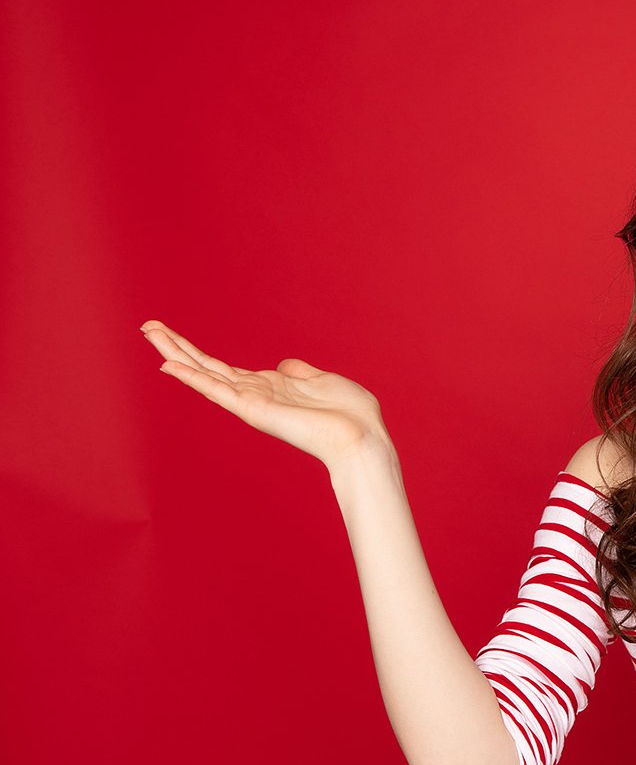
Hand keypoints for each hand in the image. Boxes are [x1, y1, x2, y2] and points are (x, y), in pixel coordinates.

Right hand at [140, 320, 388, 467]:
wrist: (361, 437)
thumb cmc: (351, 415)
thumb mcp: (322, 381)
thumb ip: (299, 372)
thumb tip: (285, 364)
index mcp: (270, 387)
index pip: (225, 368)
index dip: (198, 353)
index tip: (172, 336)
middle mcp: (255, 394)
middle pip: (206, 367)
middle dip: (177, 347)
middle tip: (147, 327)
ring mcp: (251, 402)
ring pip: (205, 374)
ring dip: (176, 354)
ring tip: (149, 333)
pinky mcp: (253, 410)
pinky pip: (217, 391)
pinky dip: (193, 378)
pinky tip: (169, 366)